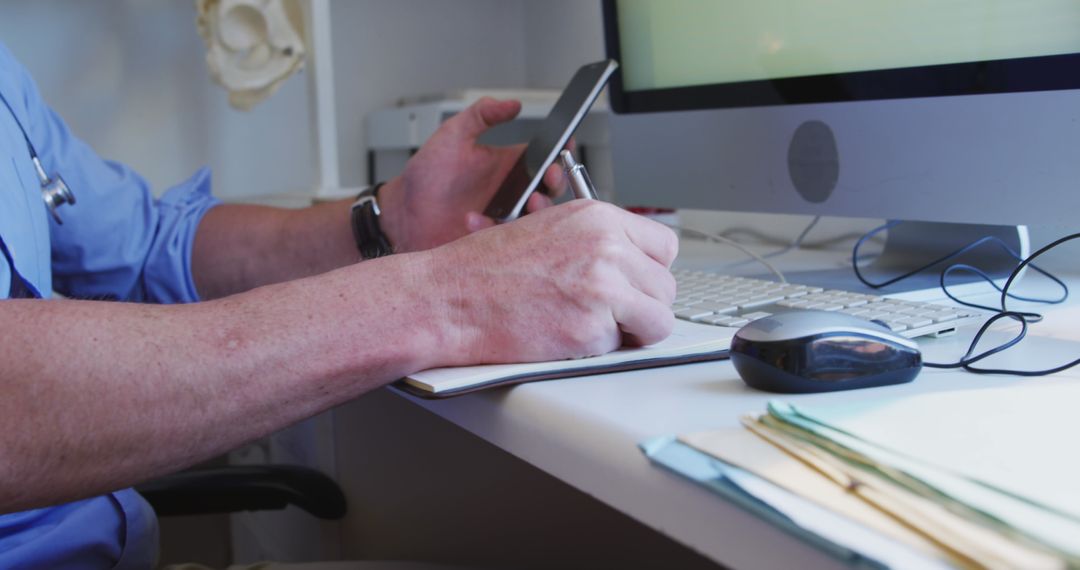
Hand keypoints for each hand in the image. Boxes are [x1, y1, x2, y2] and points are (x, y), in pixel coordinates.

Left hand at [377, 97, 567, 252]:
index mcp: (509, 168)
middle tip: (548, 177)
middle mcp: (512, 195)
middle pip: (551, 191)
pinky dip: (494, 230)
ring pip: (538, 220)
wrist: (402, 213)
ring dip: (540, 211)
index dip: (561, 153)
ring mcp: (505, 221)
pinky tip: (472, 220)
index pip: (546, 159)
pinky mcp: (493, 243)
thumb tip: (512, 104)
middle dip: (557, 183)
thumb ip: (481, 115)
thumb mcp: (453, 135)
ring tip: (528, 203)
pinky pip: (508, 240)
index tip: (565, 146)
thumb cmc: (427, 176)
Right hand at [424, 200, 678, 365]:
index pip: (664, 245)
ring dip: (632, 330)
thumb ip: (598, 241)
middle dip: (643, 305)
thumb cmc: (486, 269)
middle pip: (666, 286)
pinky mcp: (591, 329)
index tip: (636, 283)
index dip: (650, 271)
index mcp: (597, 218)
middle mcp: (607, 248)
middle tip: (608, 311)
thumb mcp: (550, 229)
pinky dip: (601, 349)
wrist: (450, 298)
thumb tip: (635, 263)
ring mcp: (603, 289)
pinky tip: (567, 334)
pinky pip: (624, 347)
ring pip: (658, 320)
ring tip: (592, 324)